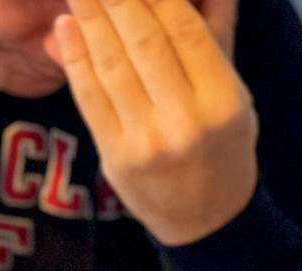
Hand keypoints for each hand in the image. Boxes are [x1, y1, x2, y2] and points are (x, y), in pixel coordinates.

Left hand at [49, 0, 257, 245]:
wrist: (205, 220)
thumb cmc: (221, 146)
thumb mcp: (235, 94)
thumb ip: (217, 34)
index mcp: (224, 101)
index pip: (184, 29)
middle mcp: (186, 122)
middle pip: (144, 42)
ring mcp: (147, 141)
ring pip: (112, 65)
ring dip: (90, 18)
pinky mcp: (115, 156)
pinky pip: (90, 98)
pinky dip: (74, 58)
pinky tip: (66, 27)